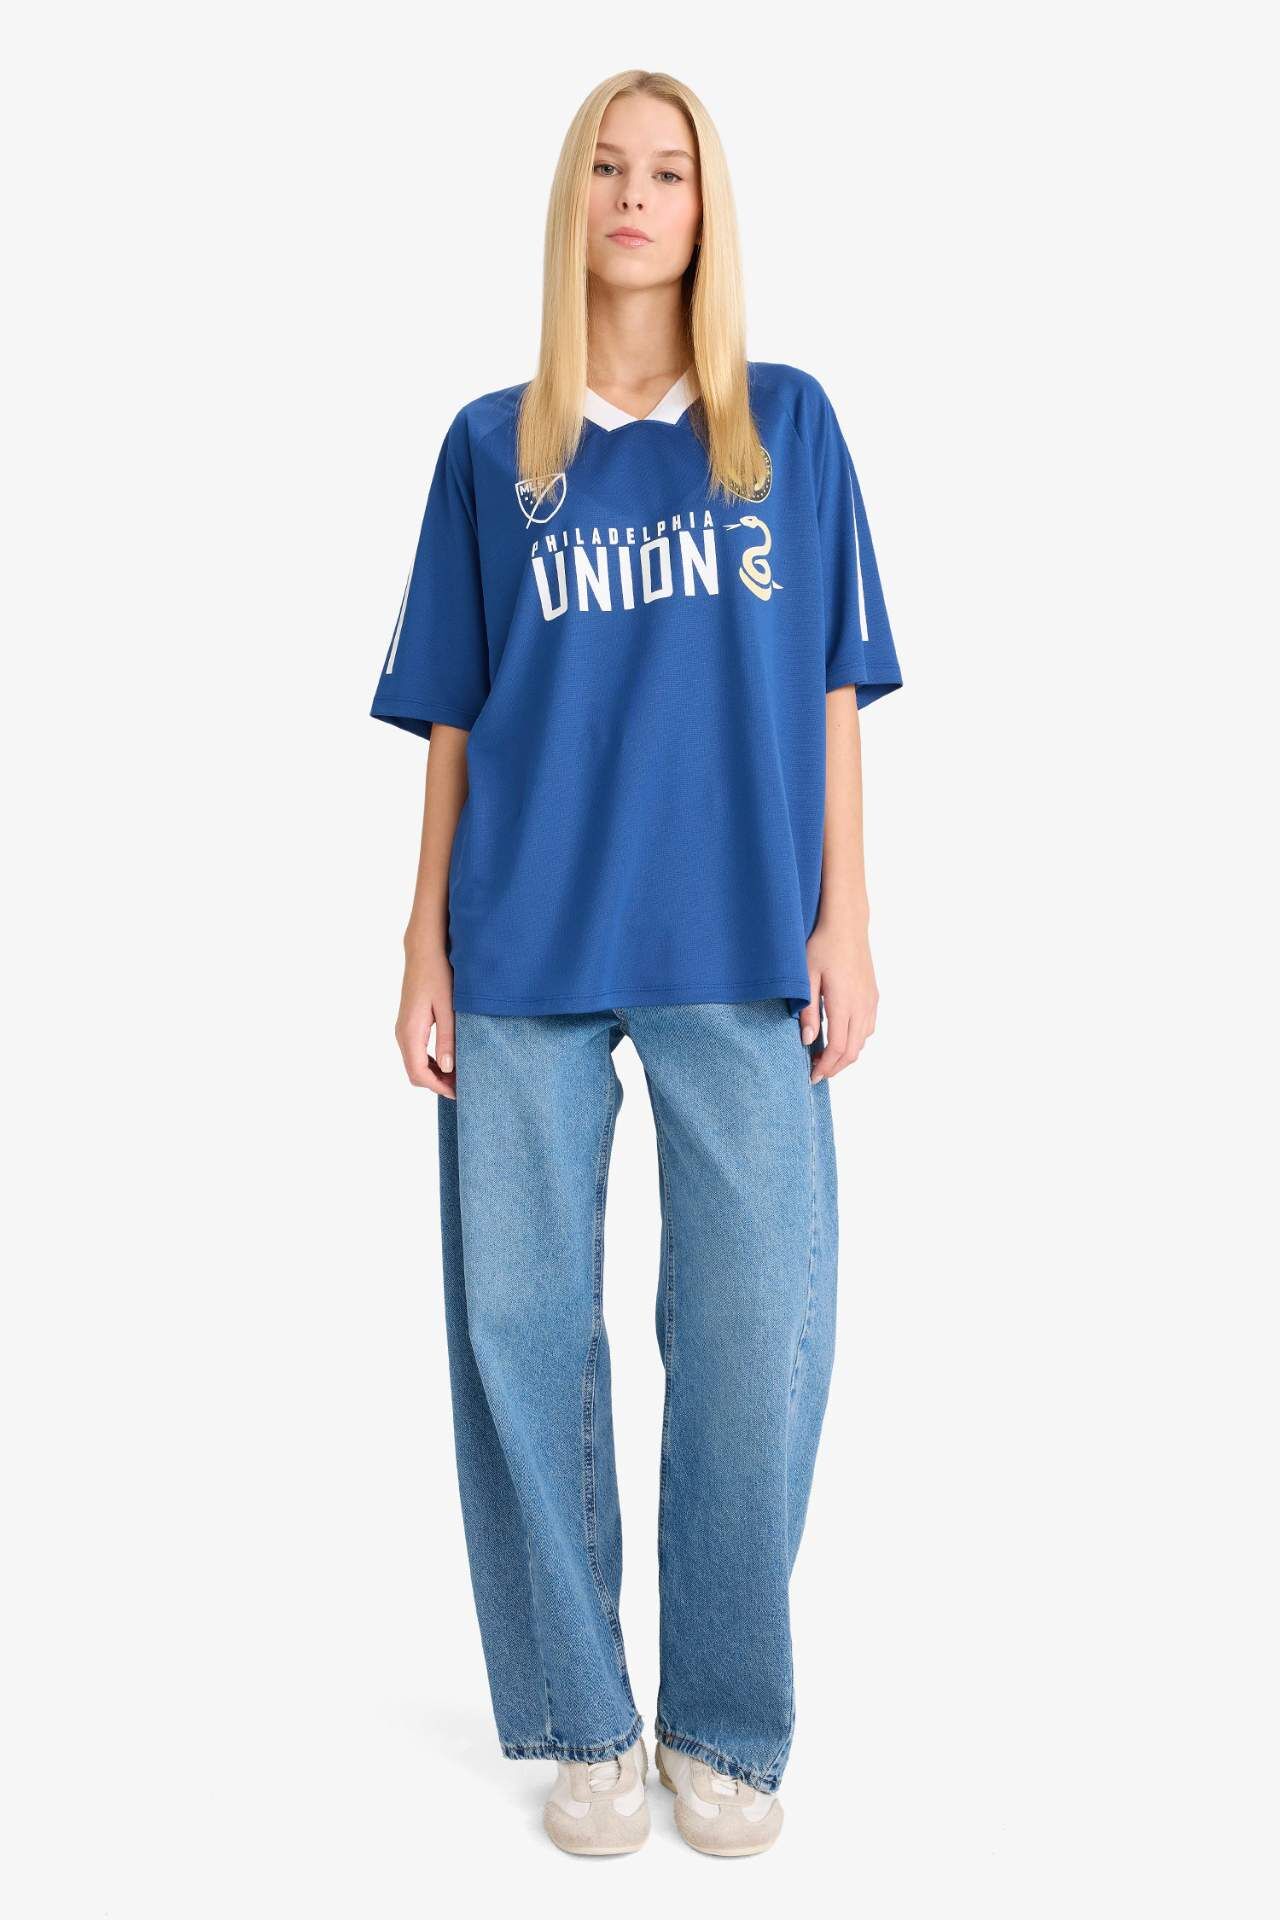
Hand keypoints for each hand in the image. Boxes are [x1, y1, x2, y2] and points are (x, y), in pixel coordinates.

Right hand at [395, 943, 456, 1098]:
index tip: (459, 1093)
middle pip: (415, 1073)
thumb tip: (447, 1068)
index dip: (438, 1087)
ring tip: (459, 1075)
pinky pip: (415, 1052)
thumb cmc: (438, 975)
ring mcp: (403, 1029)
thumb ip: (448, 1039)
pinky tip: (449, 1060)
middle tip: (463, 1086)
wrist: (424, 951)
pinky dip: (430, 1062)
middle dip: (438, 1084)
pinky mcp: (408, 1024)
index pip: (418, 1073)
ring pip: (414, 1064)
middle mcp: (402, 1033)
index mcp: (410, 1031)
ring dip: (435, 1074)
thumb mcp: (448, 1008)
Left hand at [800, 912, 878, 1083]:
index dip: (825, 1067)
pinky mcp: (873, 996)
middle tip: (816, 1073)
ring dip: (846, 1055)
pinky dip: (855, 1041)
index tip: (811, 1076)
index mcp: (844, 1003)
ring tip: (825, 1059)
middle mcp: (862, 1006)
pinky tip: (841, 1038)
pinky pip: (868, 1028)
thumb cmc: (822, 946)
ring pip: (862, 1041)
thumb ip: (807, 1011)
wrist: (846, 925)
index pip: (838, 1047)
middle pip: (852, 1050)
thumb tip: (807, 1040)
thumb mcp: (806, 977)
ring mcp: (870, 1001)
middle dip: (835, 1067)